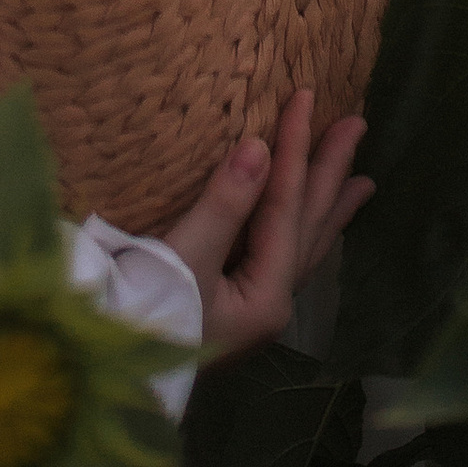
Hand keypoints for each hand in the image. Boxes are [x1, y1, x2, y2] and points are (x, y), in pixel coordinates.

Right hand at [160, 86, 371, 355]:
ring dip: (327, 209)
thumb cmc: (142, 315)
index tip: (307, 96)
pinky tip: (305, 228)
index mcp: (266, 296)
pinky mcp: (234, 312)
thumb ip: (224, 204)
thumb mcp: (182, 257)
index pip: (287, 207)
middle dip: (331, 176)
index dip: (295, 148)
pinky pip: (281, 257)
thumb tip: (259, 148)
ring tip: (361, 183)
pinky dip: (300, 232)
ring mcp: (254, 312)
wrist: (106, 370)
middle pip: (308, 227)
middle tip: (358, 126)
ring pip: (301, 246)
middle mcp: (271, 306)